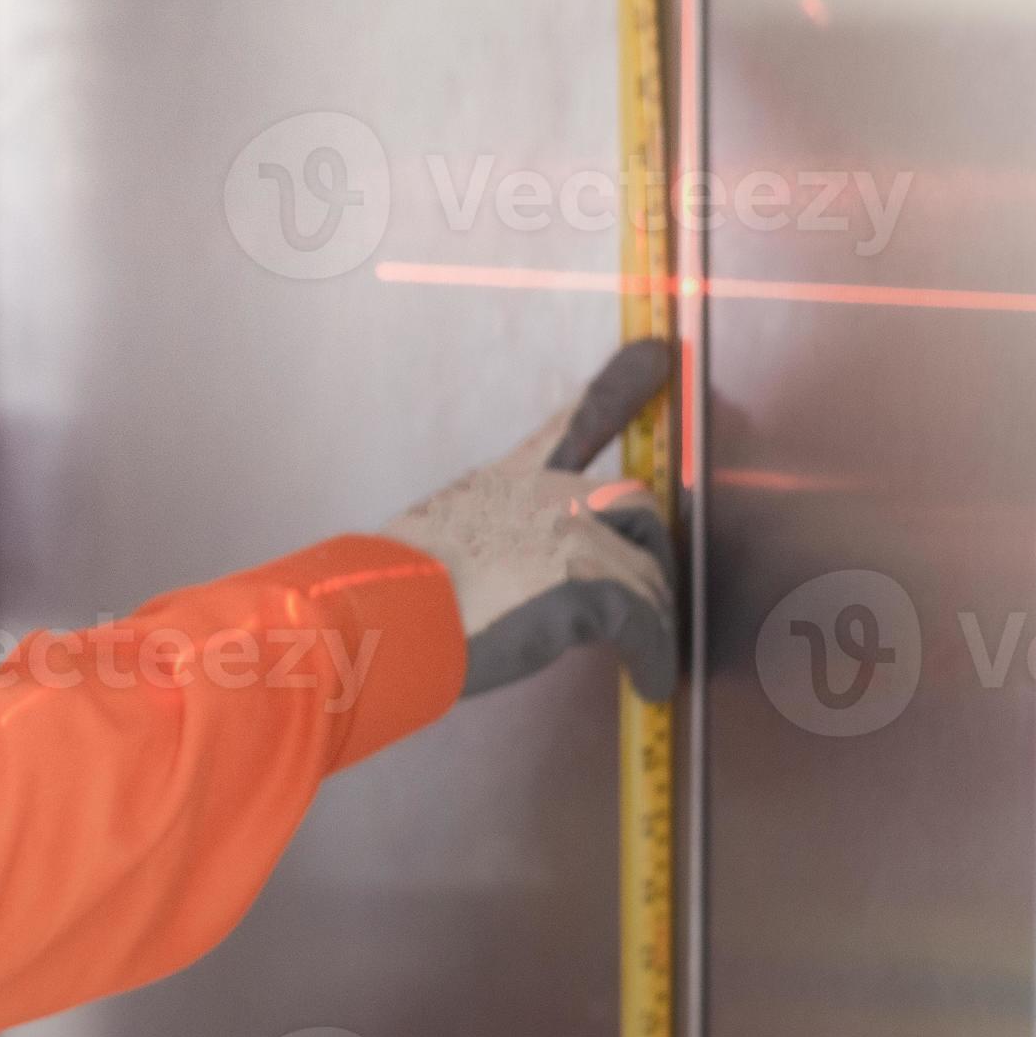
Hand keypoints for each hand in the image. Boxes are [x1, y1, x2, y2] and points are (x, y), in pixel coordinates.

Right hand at [380, 339, 678, 699]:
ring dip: (652, 622)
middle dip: (649, 555)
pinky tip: (649, 682)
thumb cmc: (390, 590)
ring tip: (645, 664)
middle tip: (648, 608)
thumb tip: (496, 580)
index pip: (573, 423)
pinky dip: (654, 657)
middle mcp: (546, 492)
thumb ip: (480, 543)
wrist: (379, 610)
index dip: (619, 387)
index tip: (656, 354)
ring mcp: (570, 531)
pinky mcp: (587, 582)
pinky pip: (646, 621)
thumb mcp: (435, 538)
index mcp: (507, 480)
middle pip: (634, 506)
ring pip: (647, 571)